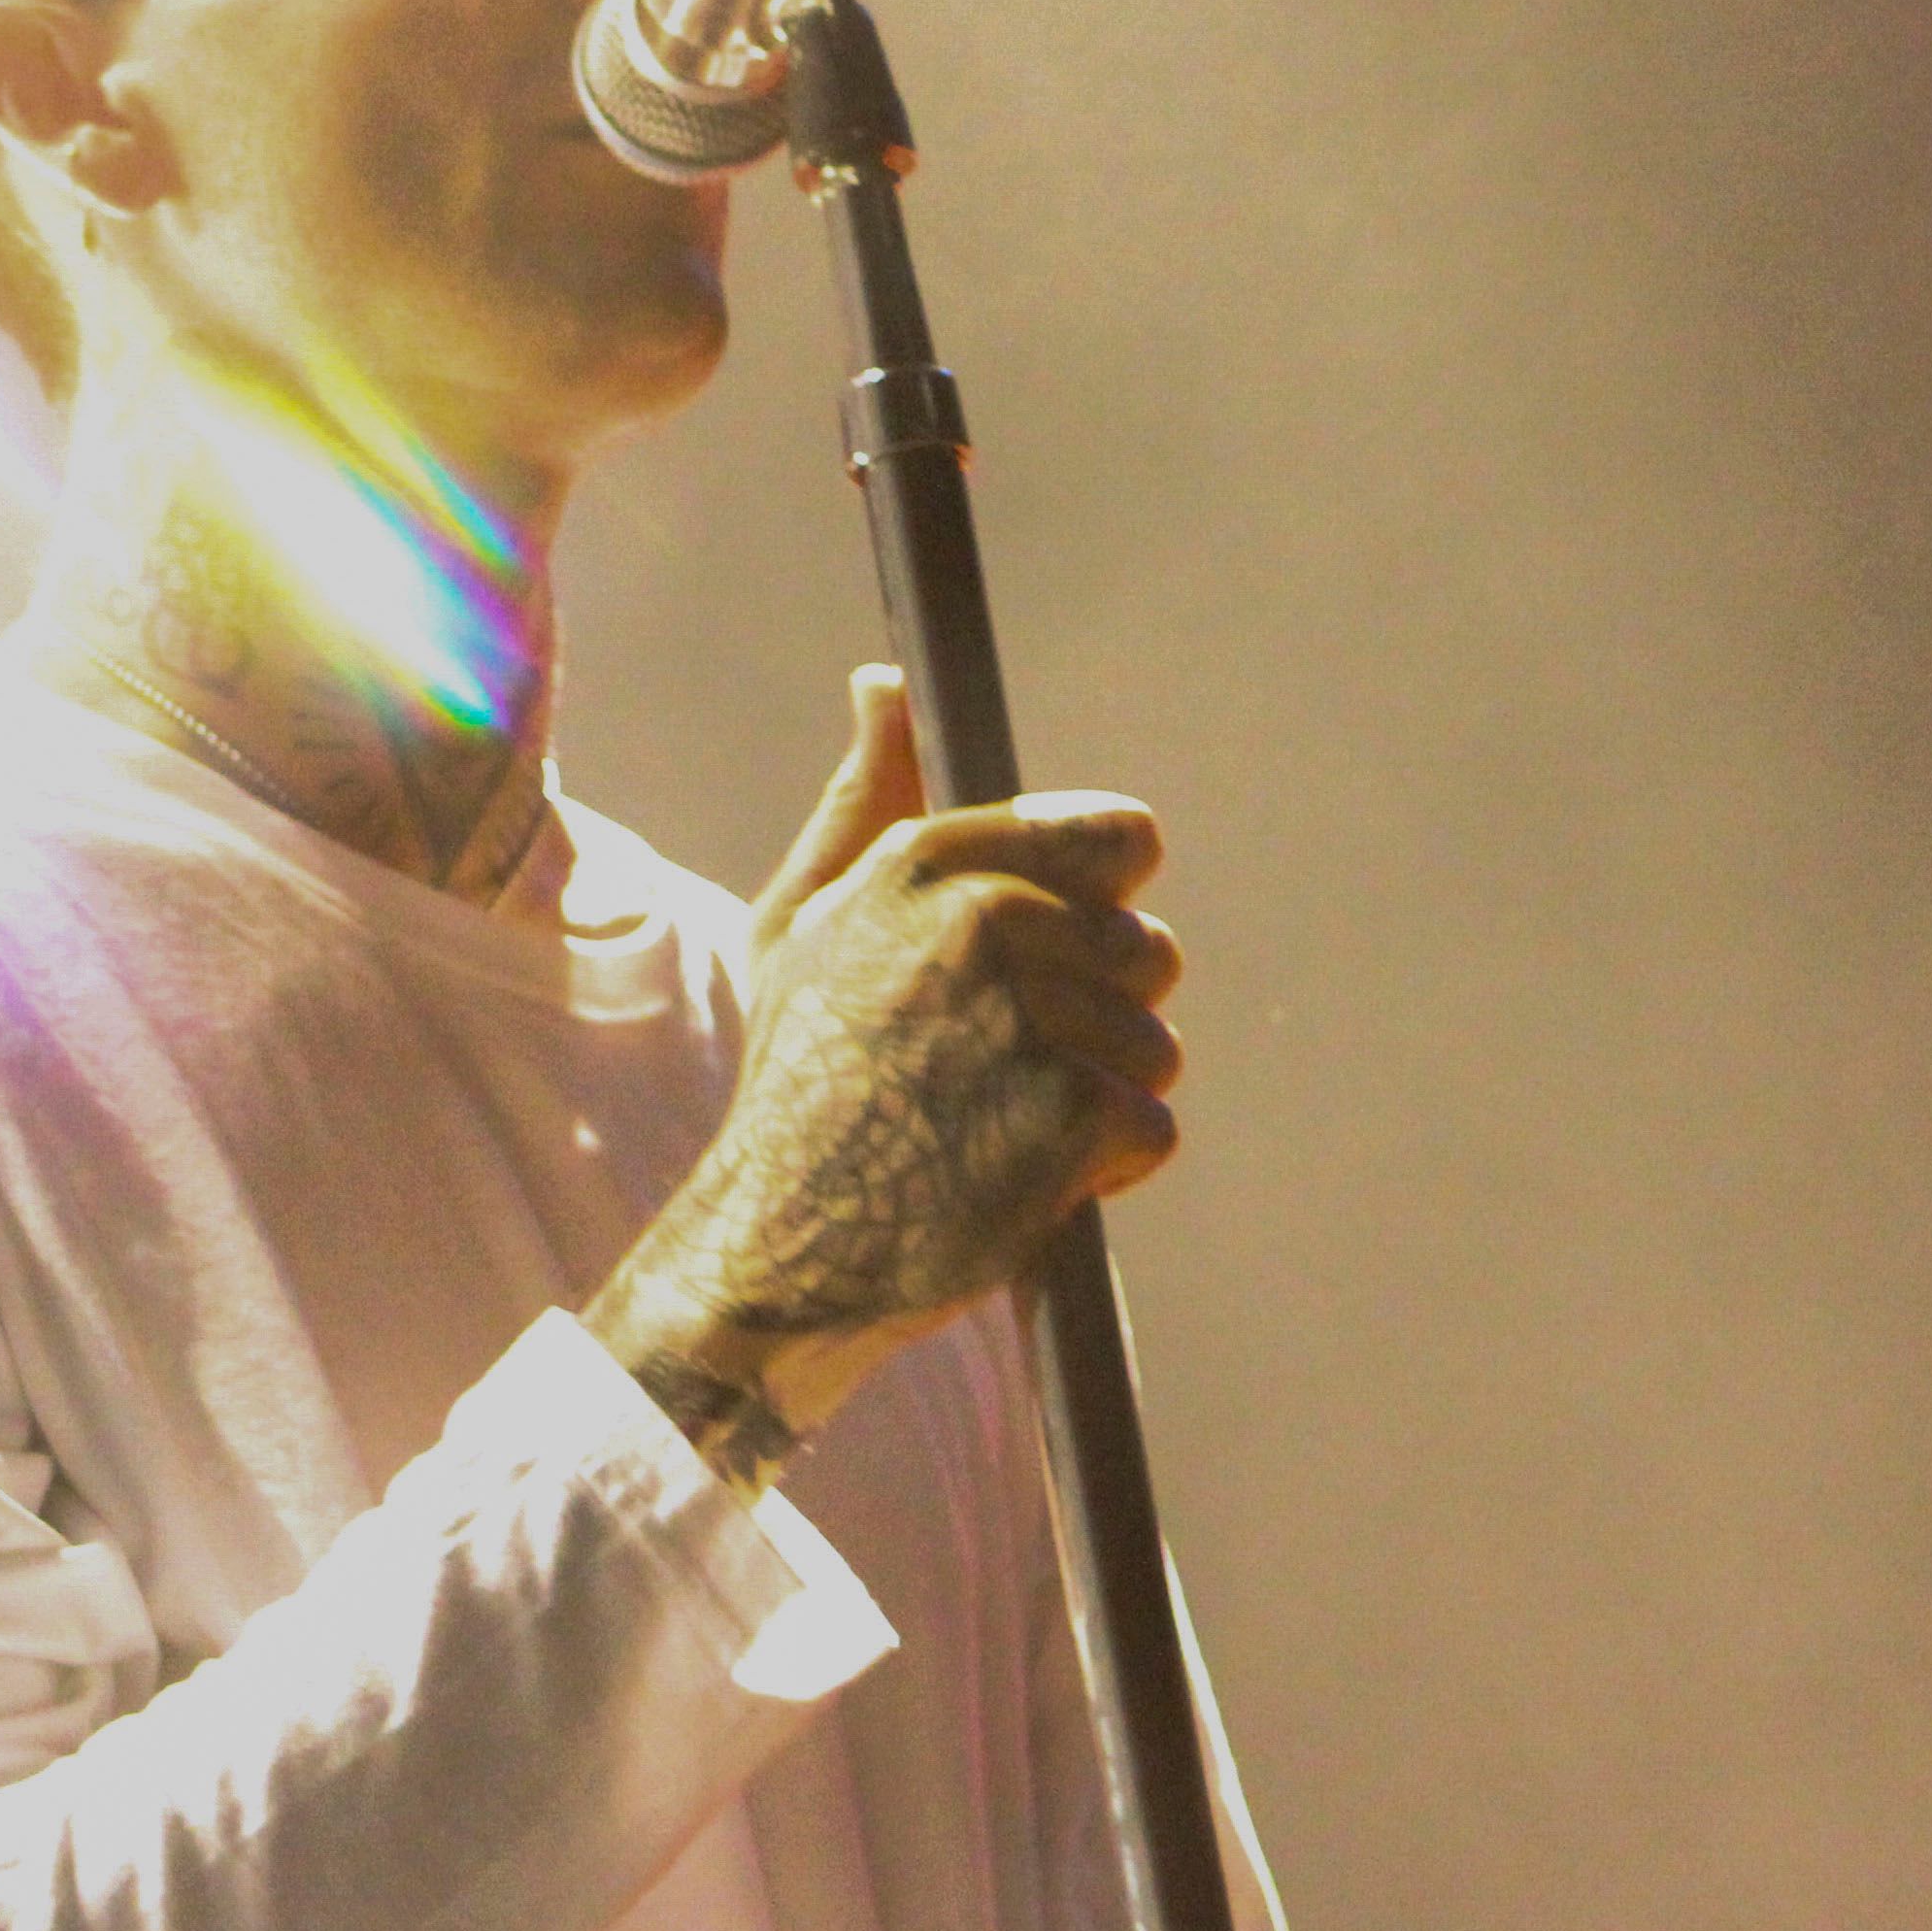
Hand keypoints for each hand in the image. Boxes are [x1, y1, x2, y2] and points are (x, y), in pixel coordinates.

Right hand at [583, 668, 1183, 1488]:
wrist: (775, 1248)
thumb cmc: (801, 1078)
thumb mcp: (806, 922)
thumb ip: (864, 800)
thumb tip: (883, 682)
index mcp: (929, 860)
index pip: (1119, 839)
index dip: (1098, 907)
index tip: (1050, 960)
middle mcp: (981, 921)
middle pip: (1149, 951)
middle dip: (1095, 1019)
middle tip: (993, 1072)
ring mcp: (1027, 1017)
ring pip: (1156, 1045)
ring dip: (1098, 1099)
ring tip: (994, 1129)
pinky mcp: (1068, 1113)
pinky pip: (1151, 1125)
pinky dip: (1104, 1169)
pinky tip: (1018, 1181)